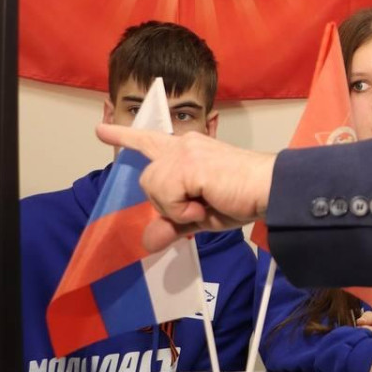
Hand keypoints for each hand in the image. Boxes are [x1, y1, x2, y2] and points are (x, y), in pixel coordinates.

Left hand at [95, 124, 275, 250]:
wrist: (271, 189)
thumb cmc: (244, 198)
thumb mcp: (202, 216)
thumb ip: (174, 223)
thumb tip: (149, 241)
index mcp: (189, 151)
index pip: (150, 141)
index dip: (123, 137)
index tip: (101, 130)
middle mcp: (184, 145)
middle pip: (148, 180)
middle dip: (166, 202)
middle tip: (198, 208)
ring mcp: (185, 152)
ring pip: (154, 187)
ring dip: (176, 206)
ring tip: (205, 204)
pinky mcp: (188, 164)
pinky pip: (166, 196)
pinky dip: (183, 209)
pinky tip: (205, 203)